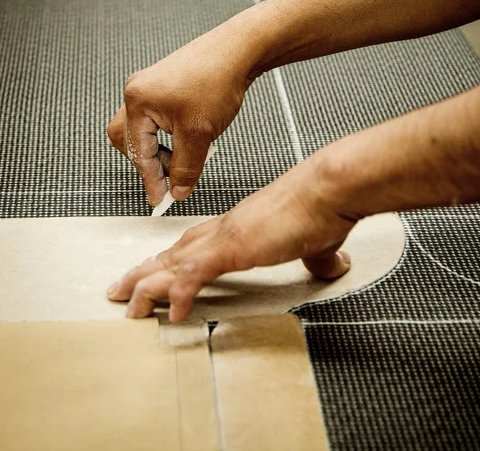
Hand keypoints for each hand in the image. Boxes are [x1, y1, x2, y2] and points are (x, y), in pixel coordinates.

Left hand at [106, 154, 354, 321]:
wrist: (329, 187)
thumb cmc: (324, 207)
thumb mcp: (319, 242)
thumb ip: (320, 257)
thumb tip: (335, 264)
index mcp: (242, 225)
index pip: (198, 242)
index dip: (174, 258)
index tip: (159, 269)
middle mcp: (227, 228)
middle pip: (175, 251)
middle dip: (146, 271)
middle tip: (123, 288)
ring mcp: (228, 236)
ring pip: (175, 262)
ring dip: (148, 285)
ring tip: (128, 306)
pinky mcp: (235, 247)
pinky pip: (196, 275)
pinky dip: (180, 294)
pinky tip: (171, 315)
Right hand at [107, 21, 257, 205]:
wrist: (238, 51)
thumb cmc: (217, 81)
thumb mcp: (200, 134)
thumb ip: (185, 168)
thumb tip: (177, 190)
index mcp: (138, 101)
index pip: (138, 152)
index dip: (151, 179)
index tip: (160, 199)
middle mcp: (138, 91)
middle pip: (129, 140)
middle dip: (148, 162)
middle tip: (171, 177)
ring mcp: (150, 86)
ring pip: (143, 129)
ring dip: (160, 148)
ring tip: (186, 155)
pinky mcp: (165, 85)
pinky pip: (156, 118)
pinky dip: (168, 135)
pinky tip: (189, 139)